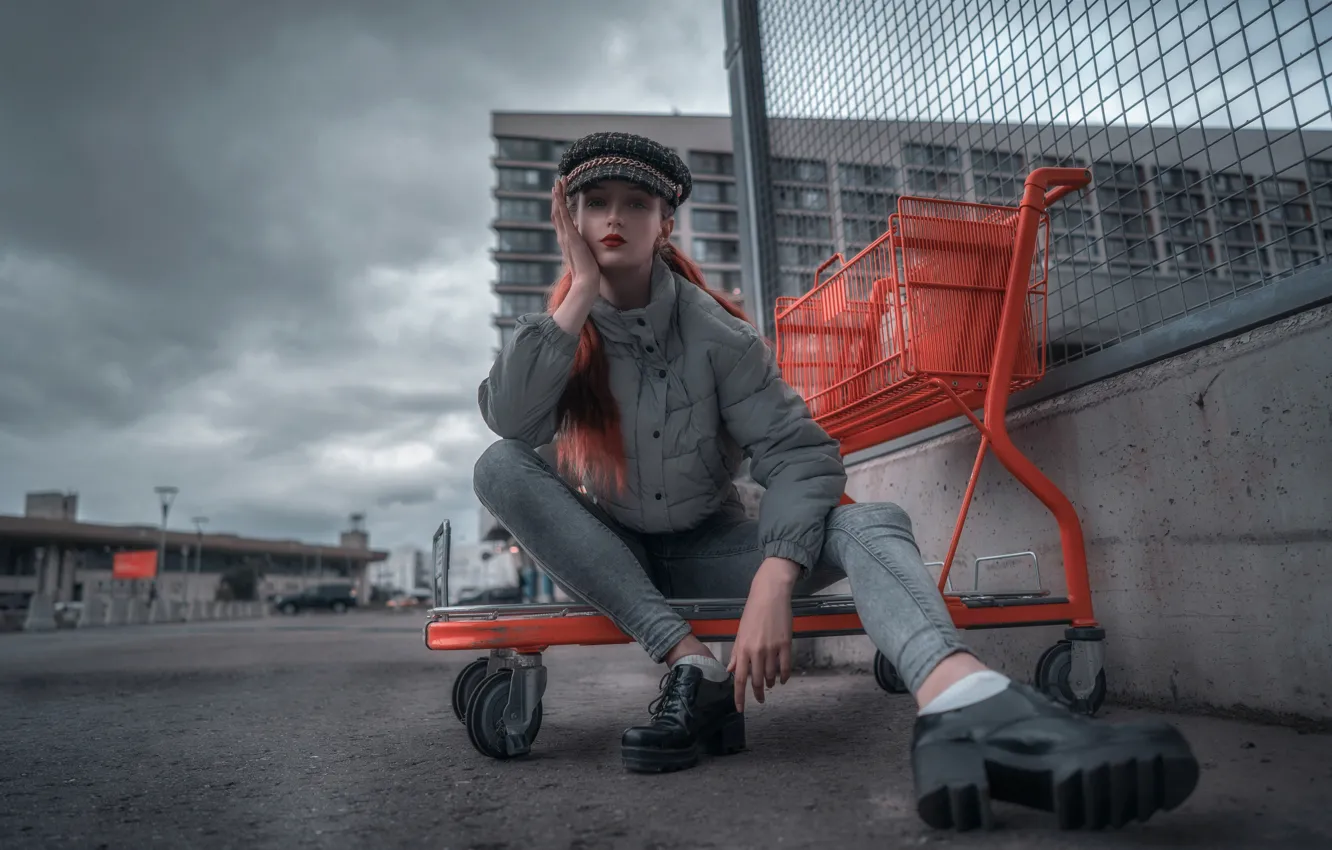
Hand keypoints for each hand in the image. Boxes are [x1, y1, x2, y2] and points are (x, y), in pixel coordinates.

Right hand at [551, 178, 602, 295]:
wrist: (586, 280)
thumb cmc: (588, 271)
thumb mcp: (586, 254)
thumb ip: (583, 245)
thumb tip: (585, 238)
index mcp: (567, 241)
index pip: (560, 220)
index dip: (559, 206)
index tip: (561, 194)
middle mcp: (563, 237)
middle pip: (557, 212)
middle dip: (558, 196)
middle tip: (558, 182)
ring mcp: (565, 236)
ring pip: (557, 210)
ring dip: (558, 195)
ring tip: (558, 181)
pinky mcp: (569, 236)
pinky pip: (562, 215)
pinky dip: (559, 202)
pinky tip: (558, 192)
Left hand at [727, 557, 800, 711]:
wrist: (769, 595)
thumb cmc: (753, 612)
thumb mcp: (740, 633)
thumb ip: (736, 653)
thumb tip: (730, 670)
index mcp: (742, 648)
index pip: (739, 679)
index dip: (739, 697)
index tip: (740, 709)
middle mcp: (756, 651)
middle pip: (756, 681)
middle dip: (758, 693)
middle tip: (760, 699)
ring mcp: (772, 648)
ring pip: (771, 675)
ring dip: (770, 683)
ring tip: (770, 684)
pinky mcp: (786, 644)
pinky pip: (786, 667)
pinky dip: (784, 676)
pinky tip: (782, 680)